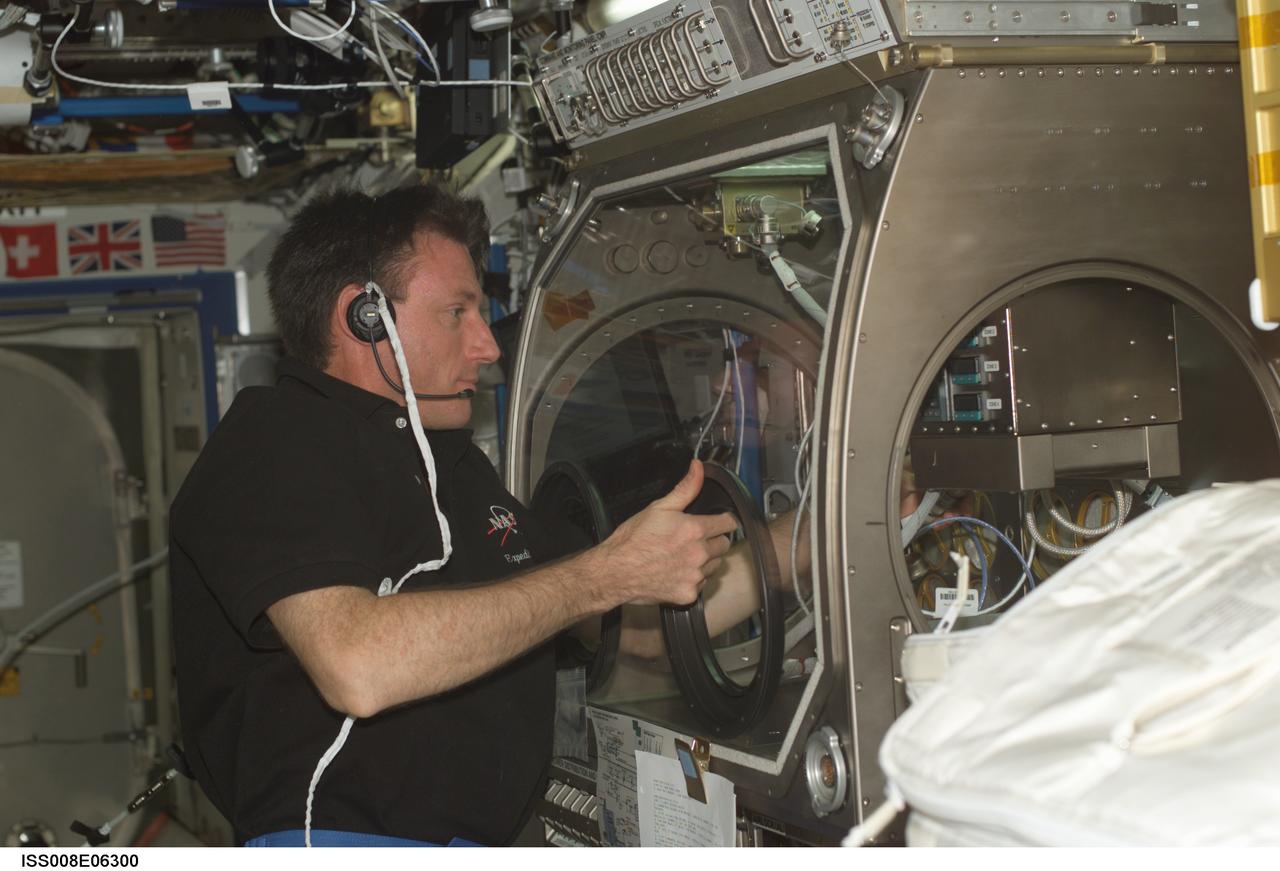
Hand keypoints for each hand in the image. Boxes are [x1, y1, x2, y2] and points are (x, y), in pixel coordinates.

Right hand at [590, 460, 739, 608]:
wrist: (614, 572)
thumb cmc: (632, 540)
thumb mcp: (658, 508)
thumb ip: (685, 488)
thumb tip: (698, 468)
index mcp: (694, 530)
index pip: (729, 523)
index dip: (724, 520)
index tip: (718, 522)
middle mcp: (699, 554)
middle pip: (724, 546)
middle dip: (713, 540)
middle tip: (693, 540)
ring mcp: (695, 576)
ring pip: (715, 566)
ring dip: (705, 561)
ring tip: (682, 557)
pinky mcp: (688, 594)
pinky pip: (701, 585)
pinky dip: (693, 579)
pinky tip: (676, 572)